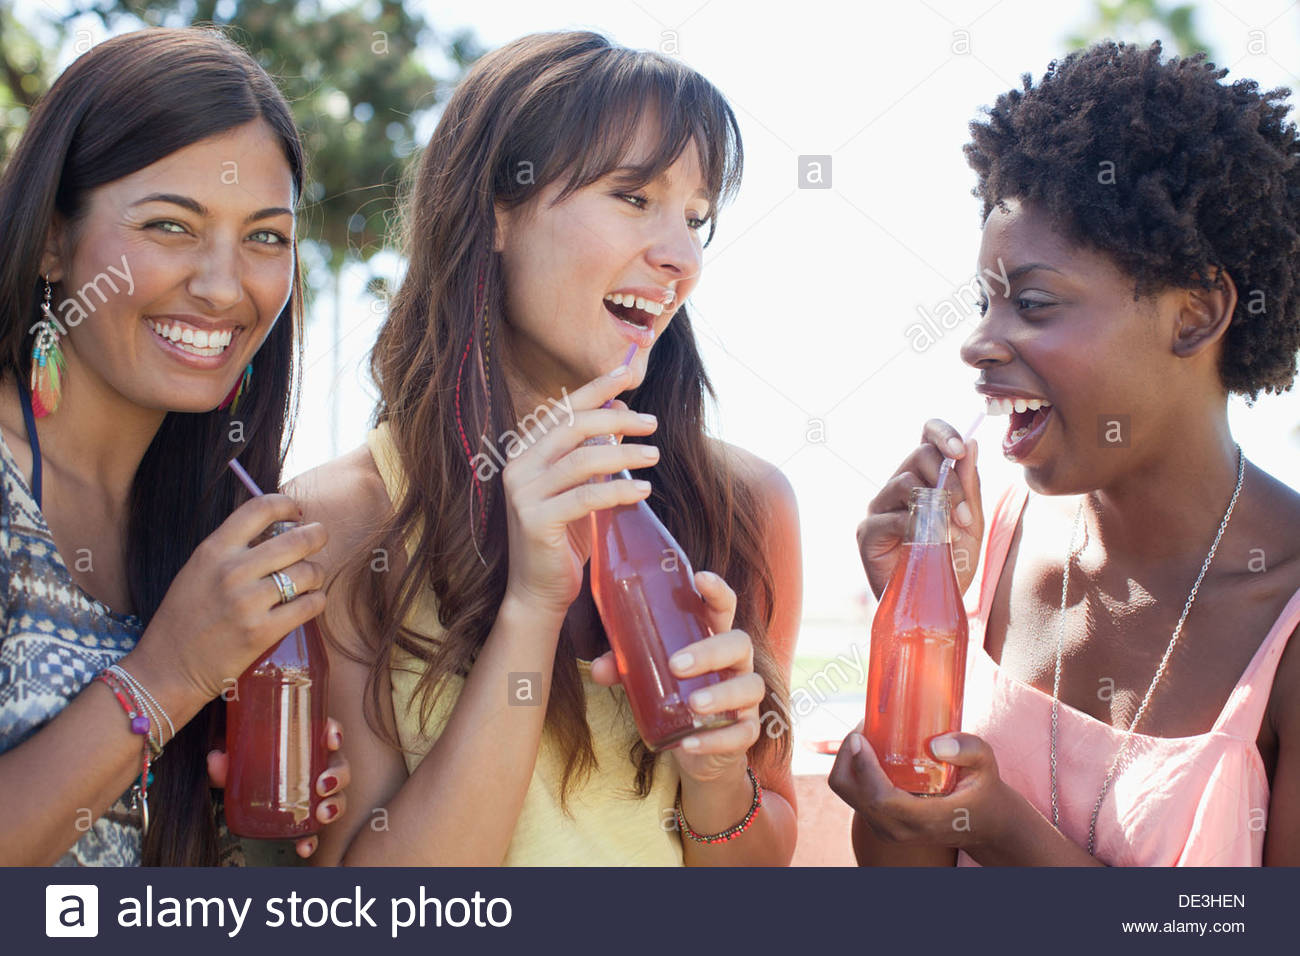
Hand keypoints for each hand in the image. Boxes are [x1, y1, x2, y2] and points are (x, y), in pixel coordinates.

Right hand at [128, 493, 327, 704]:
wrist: (167, 668)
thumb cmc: (184, 619)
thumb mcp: (197, 571)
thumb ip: (232, 550)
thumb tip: (279, 530)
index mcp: (213, 550)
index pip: (260, 508)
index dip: (286, 505)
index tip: (296, 513)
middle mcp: (232, 571)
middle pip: (297, 539)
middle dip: (317, 535)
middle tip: (319, 538)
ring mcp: (248, 602)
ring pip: (309, 572)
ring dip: (316, 573)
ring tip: (309, 580)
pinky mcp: (263, 632)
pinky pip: (311, 605)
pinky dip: (316, 601)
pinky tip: (308, 602)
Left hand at [207, 717, 350, 858]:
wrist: (239, 782)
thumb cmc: (246, 759)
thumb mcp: (235, 756)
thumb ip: (226, 760)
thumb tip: (215, 760)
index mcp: (306, 742)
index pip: (327, 732)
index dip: (335, 733)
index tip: (332, 740)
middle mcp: (316, 766)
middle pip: (339, 766)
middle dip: (338, 776)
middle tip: (323, 785)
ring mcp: (313, 792)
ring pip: (337, 796)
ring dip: (336, 806)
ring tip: (323, 814)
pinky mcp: (302, 816)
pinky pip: (314, 828)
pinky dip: (312, 839)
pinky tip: (304, 848)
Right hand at [500, 364, 660, 617]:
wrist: (539, 591)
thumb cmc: (565, 538)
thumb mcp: (580, 487)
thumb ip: (593, 452)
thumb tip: (620, 411)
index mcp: (525, 452)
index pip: (563, 410)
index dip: (596, 388)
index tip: (627, 372)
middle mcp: (518, 467)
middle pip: (573, 426)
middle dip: (616, 418)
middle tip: (652, 423)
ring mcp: (523, 494)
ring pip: (582, 459)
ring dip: (624, 453)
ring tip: (654, 454)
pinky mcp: (535, 521)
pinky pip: (586, 497)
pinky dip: (618, 489)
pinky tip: (643, 490)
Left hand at [591, 571, 765, 784]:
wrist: (695, 747)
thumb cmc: (675, 695)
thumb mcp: (648, 675)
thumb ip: (625, 666)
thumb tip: (599, 669)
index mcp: (713, 639)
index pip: (724, 608)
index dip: (717, 591)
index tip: (700, 578)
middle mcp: (736, 663)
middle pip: (739, 643)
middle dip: (710, 651)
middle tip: (676, 665)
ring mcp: (745, 697)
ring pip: (749, 686)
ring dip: (721, 694)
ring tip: (693, 704)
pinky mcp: (745, 730)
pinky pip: (743, 733)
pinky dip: (717, 738)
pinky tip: (689, 743)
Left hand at [828, 723, 1011, 851]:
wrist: (982, 823)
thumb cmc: (982, 789)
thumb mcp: (986, 765)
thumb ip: (969, 751)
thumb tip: (935, 744)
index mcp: (925, 819)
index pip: (879, 799)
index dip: (863, 766)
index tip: (861, 736)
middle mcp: (898, 829)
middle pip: (850, 792)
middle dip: (847, 755)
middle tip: (864, 727)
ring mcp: (886, 828)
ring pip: (847, 792)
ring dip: (847, 759)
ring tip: (868, 734)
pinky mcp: (880, 822)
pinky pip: (853, 792)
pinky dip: (853, 768)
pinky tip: (870, 749)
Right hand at [857, 420, 982, 599]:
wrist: (935, 606)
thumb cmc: (951, 564)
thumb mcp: (970, 523)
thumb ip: (970, 486)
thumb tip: (972, 443)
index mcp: (923, 478)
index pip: (926, 436)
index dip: (942, 433)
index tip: (960, 451)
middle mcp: (897, 487)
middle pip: (918, 455)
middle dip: (949, 482)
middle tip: (964, 514)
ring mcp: (879, 508)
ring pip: (905, 482)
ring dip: (936, 505)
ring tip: (952, 534)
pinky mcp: (868, 532)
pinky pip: (893, 516)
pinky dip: (917, 527)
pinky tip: (932, 544)